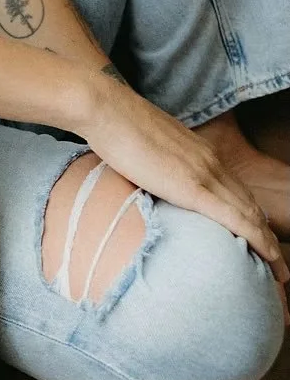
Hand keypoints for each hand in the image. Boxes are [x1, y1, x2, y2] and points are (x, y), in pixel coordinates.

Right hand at [79, 72, 289, 323]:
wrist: (107, 109)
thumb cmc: (116, 126)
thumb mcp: (147, 147)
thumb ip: (157, 165)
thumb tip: (148, 179)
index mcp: (200, 152)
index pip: (236, 189)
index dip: (251, 215)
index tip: (258, 236)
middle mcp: (211, 161)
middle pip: (250, 205)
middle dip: (267, 235)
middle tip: (277, 263)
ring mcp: (205, 173)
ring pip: (251, 215)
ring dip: (269, 244)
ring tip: (280, 270)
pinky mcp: (194, 187)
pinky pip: (237, 220)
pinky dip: (259, 241)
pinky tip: (270, 258)